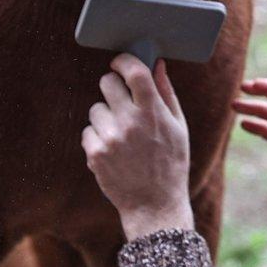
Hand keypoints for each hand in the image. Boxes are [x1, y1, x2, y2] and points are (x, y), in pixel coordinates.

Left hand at [81, 55, 193, 242]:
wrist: (155, 205)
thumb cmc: (171, 162)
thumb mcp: (178, 126)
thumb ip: (166, 92)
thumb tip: (158, 64)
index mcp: (153, 112)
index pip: (135, 72)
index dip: (124, 61)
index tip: (120, 62)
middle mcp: (130, 122)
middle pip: (107, 83)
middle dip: (112, 86)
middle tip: (120, 98)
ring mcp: (110, 139)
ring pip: (95, 108)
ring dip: (105, 115)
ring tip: (120, 133)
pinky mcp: (95, 155)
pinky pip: (87, 131)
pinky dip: (97, 137)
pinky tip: (113, 149)